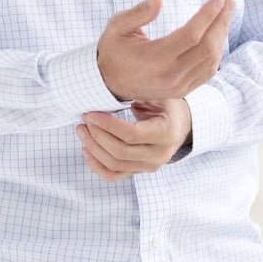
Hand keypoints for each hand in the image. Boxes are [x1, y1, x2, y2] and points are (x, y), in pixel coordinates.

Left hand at [77, 99, 192, 182]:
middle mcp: (160, 154)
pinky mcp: (140, 171)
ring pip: (115, 165)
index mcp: (166, 132)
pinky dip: (97, 166)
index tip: (90, 114)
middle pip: (120, 151)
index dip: (107, 125)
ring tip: (82, 131)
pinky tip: (86, 151)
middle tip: (84, 120)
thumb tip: (109, 86)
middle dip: (97, 135)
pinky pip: (114, 175)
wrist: (181, 125)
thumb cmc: (168, 106)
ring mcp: (150, 166)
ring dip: (94, 148)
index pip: (131, 134)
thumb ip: (138, 92)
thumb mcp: (158, 94)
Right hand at [96, 0, 233, 101]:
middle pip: (207, 47)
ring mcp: (178, 86)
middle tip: (229, 3)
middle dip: (221, 22)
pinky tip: (218, 36)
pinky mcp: (182, 91)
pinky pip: (207, 72)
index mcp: (155, 58)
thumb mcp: (117, 27)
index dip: (208, 16)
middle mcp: (170, 75)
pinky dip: (216, 53)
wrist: (107, 84)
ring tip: (225, 16)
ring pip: (211, 61)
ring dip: (221, 36)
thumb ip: (139, 12)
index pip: (191, 35)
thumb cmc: (113, 50)